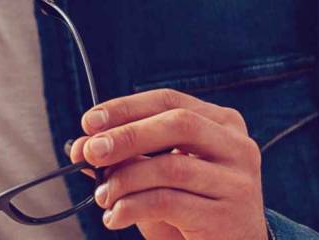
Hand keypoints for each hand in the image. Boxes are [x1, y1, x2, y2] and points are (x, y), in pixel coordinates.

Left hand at [67, 89, 267, 238]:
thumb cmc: (193, 210)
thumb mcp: (160, 177)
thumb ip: (129, 159)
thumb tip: (81, 146)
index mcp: (222, 124)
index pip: (169, 101)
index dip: (126, 107)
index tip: (89, 122)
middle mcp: (237, 147)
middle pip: (178, 124)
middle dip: (126, 136)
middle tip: (90, 152)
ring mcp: (235, 181)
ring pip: (170, 166)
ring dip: (125, 179)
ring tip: (102, 195)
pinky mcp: (225, 216)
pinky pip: (168, 202)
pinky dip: (132, 207)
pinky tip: (115, 216)